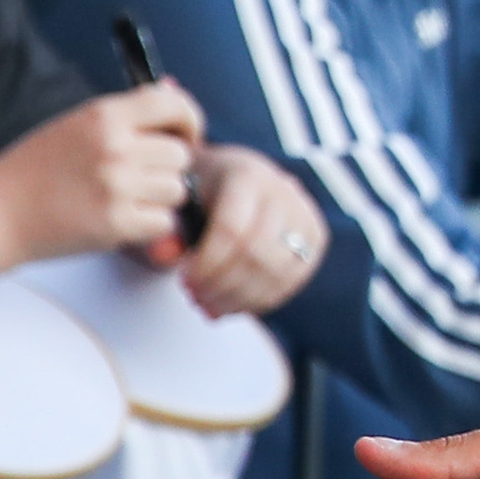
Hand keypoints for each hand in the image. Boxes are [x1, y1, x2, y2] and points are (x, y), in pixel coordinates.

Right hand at [0, 83, 205, 262]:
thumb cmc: (34, 170)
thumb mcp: (76, 125)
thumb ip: (126, 114)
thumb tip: (174, 91)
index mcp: (104, 116)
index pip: (173, 104)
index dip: (189, 121)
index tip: (185, 136)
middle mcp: (115, 147)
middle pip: (181, 154)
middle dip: (168, 167)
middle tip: (141, 177)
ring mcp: (117, 186)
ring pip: (177, 189)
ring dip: (159, 198)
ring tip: (125, 198)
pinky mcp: (116, 223)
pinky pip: (164, 221)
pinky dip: (150, 225)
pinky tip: (123, 220)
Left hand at [170, 145, 327, 317]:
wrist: (233, 175)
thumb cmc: (198, 191)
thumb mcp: (176, 202)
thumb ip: (166, 230)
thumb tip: (163, 257)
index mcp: (246, 173)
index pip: (232, 230)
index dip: (207, 264)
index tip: (184, 280)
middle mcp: (282, 190)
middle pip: (256, 253)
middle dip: (221, 285)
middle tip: (194, 297)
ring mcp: (304, 212)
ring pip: (277, 271)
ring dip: (239, 298)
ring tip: (209, 305)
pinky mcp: (315, 237)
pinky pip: (291, 279)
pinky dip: (260, 300)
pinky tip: (233, 303)